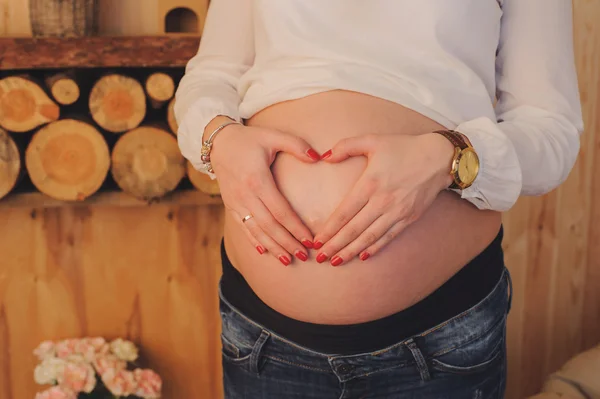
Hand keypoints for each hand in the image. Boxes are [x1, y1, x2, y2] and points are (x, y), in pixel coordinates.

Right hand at [210, 122, 320, 265]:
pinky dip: (255, 241)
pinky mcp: (231, 205)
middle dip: (287, 243)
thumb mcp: (273, 135)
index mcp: (257, 180)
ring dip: (273, 247)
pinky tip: (266, 252)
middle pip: (269, 226)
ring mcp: (236, 202)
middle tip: (304, 255)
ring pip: (256, 231)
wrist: (218, 142)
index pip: (280, 210)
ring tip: (288, 260)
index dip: (296, 227)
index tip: (310, 239)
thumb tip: (318, 156)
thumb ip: (296, 145)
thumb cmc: (250, 139)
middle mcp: (245, 195)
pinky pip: (244, 227)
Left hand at [313, 133, 454, 265]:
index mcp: (370, 183)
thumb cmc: (403, 147)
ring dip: (352, 251)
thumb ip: (345, 146)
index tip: (317, 240)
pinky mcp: (409, 217)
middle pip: (354, 229)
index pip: (344, 212)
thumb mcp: (373, 140)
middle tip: (321, 257)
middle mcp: (382, 201)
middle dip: (336, 245)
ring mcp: (397, 212)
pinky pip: (388, 237)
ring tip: (337, 261)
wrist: (439, 158)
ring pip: (370, 237)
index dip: (329, 229)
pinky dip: (375, 248)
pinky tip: (362, 256)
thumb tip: (324, 156)